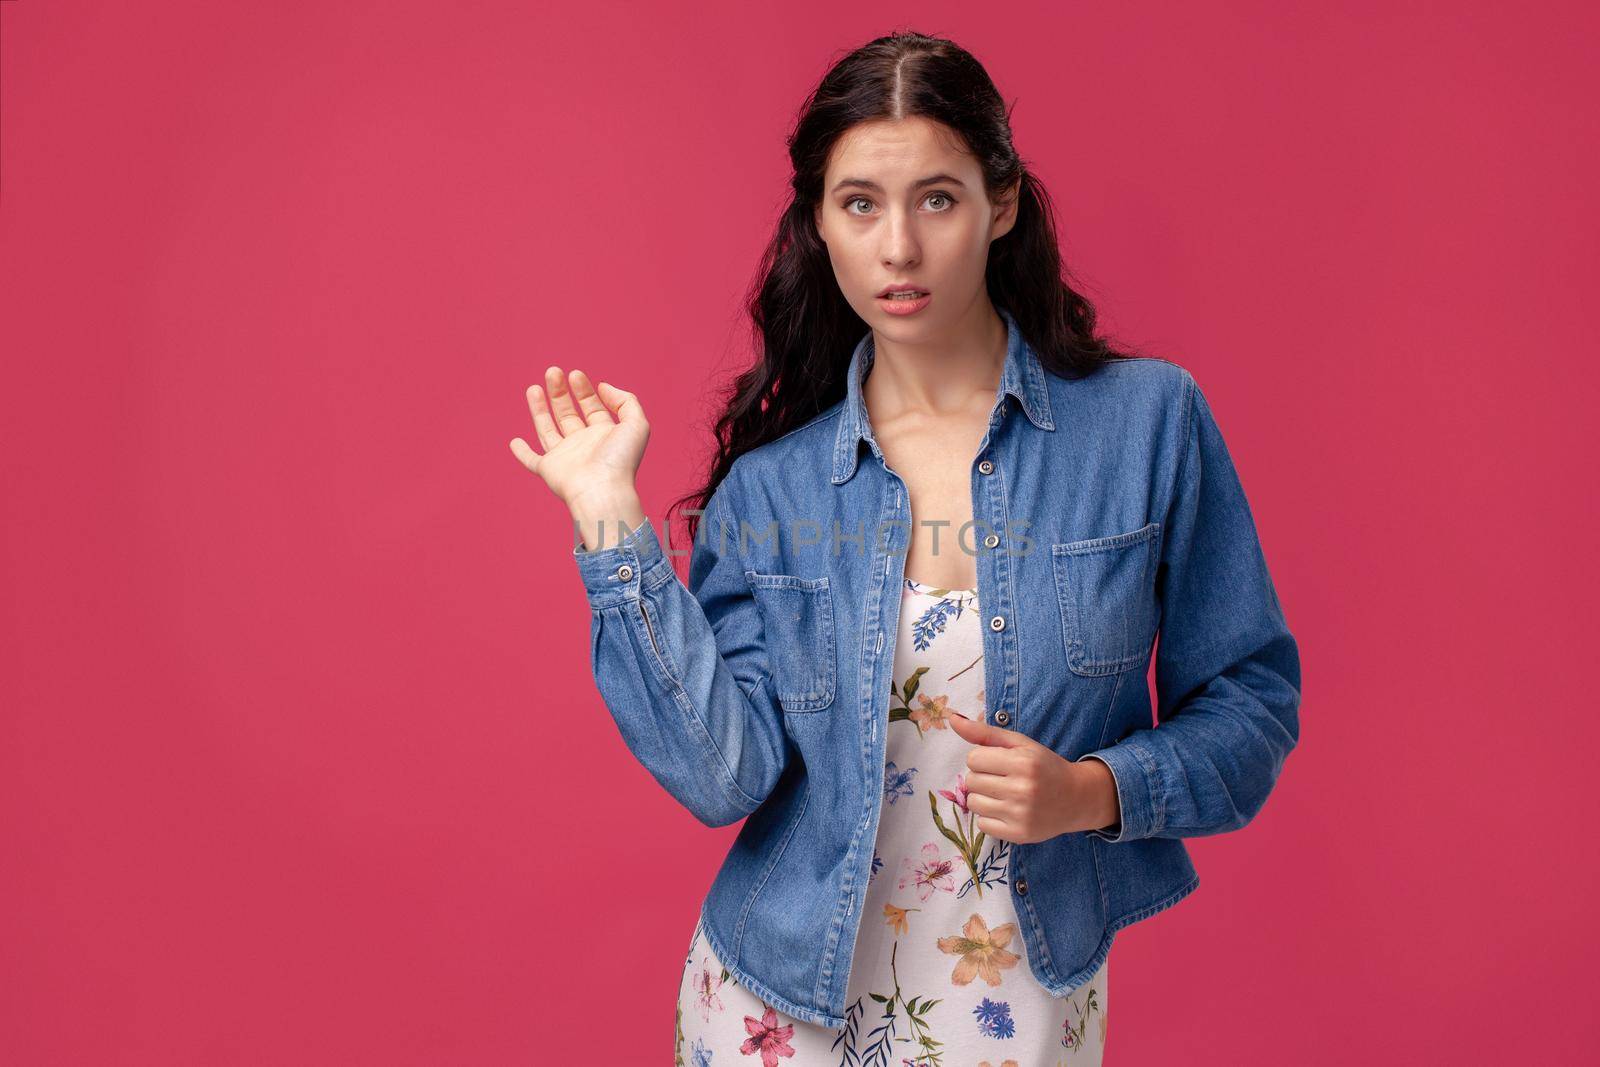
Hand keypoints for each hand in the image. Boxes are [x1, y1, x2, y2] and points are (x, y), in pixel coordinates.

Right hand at [509, 366, 647, 508]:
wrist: (601, 490)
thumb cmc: (620, 460)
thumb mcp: (636, 424)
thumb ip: (626, 401)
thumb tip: (603, 388)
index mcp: (604, 435)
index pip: (593, 408)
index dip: (585, 390)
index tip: (576, 374)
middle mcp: (584, 445)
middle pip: (568, 414)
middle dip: (560, 393)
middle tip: (553, 372)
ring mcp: (565, 458)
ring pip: (548, 429)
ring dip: (539, 409)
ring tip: (534, 387)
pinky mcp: (548, 470)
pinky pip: (531, 461)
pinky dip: (522, 453)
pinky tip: (514, 442)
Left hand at [945, 711, 1119, 843]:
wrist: (1076, 797)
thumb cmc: (1044, 766)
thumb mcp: (1019, 743)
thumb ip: (984, 732)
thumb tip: (952, 718)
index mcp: (1022, 762)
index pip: (973, 758)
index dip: (983, 759)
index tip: (999, 762)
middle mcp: (1022, 789)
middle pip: (971, 781)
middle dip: (982, 777)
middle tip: (1003, 779)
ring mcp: (1021, 815)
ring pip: (973, 804)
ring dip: (983, 798)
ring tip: (1004, 794)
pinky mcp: (1019, 835)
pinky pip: (982, 825)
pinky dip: (990, 818)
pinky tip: (1007, 811)